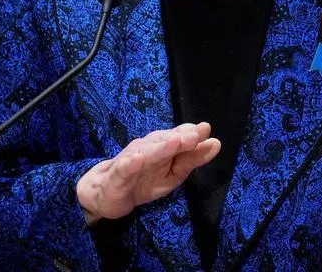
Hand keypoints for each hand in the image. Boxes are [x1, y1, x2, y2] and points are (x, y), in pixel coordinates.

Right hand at [76, 122, 220, 222]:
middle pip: (164, 141)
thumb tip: (216, 143)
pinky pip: (124, 167)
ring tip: (176, 141)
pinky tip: (137, 160)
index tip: (205, 129)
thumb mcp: (172, 175)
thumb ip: (192, 159)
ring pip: (147, 151)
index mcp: (162, 147)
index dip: (191, 133)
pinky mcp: (117, 173)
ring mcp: (131, 159)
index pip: (178, 138)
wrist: (106, 193)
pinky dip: (130, 163)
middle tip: (195, 133)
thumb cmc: (143, 181)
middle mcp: (148, 148)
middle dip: (180, 137)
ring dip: (161, 146)